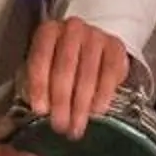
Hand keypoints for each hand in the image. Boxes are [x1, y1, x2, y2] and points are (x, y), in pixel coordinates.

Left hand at [23, 16, 129, 137]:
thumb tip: (42, 112)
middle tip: (60, 125)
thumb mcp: (47, 67)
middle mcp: (72, 29)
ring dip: (81, 105)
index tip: (40, 110)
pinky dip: (102, 95)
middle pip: (64, 68)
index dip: (39, 87)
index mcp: (48, 32)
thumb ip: (41, 84)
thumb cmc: (64, 61)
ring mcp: (96, 36)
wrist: (94, 47)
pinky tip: (96, 111)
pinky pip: (109, 73)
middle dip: (61, 102)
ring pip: (87, 74)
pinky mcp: (115, 46)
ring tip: (76, 126)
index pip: (40, 59)